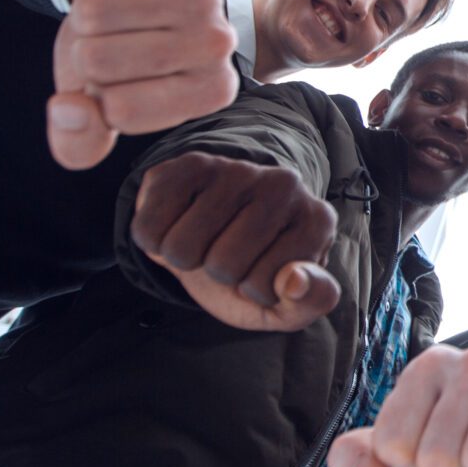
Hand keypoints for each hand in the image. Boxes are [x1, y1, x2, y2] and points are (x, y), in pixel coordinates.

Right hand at [48, 0, 237, 168]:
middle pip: (100, 59)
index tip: (116, 80)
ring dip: (83, 11)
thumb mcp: (94, 112)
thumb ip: (78, 142)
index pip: (120, 111)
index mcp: (210, 93)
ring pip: (93, 13)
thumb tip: (70, 109)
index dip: (95, 96)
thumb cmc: (116, 59)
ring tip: (113, 12)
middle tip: (111, 40)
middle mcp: (218, 45)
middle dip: (84, 50)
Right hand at [130, 151, 339, 329]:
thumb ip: (311, 301)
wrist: (213, 233)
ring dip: (184, 259)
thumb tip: (295, 280)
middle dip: (217, 275)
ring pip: (182, 249)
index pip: (267, 286)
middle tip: (226, 254)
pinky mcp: (191, 163)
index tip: (260, 271)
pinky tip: (180, 221)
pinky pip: (150, 228)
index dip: (253, 291)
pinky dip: (154, 240)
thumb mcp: (287, 302)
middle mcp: (286, 184)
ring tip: (205, 239)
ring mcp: (239, 169)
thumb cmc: (254, 270)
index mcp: (318, 221)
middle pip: (223, 265)